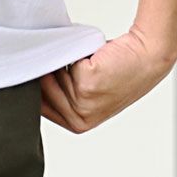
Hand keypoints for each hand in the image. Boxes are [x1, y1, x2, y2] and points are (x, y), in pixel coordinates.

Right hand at [37, 26, 175, 132]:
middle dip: (48, 70)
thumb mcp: (86, 90)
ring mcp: (83, 103)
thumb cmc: (117, 70)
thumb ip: (61, 92)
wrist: (144, 56)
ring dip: (63, 60)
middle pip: (40, 89)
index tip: (36, 70)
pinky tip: (90, 56)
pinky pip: (63, 61)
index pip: (39, 106)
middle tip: (67, 61)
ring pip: (50, 74)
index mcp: (77, 124)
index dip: (34, 86)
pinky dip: (73, 52)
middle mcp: (79, 119)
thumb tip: (32, 75)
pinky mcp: (86, 83)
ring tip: (84, 60)